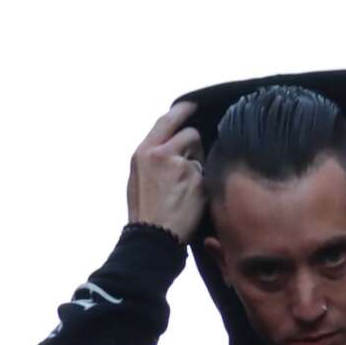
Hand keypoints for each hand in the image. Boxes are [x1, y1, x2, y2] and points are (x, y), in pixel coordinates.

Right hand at [127, 102, 205, 241]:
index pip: (167, 120)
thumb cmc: (145, 213)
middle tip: (186, 170)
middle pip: (191, 135)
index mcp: (144, 152)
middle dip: (194, 148)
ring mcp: (180, 167)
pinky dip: (203, 187)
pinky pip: (207, 176)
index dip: (182, 111)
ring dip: (198, 169)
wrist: (152, 238)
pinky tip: (191, 201)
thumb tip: (170, 144)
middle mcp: (161, 154)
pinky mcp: (197, 181)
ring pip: (200, 157)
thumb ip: (154, 156)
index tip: (192, 106)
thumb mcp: (138, 177)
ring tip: (183, 191)